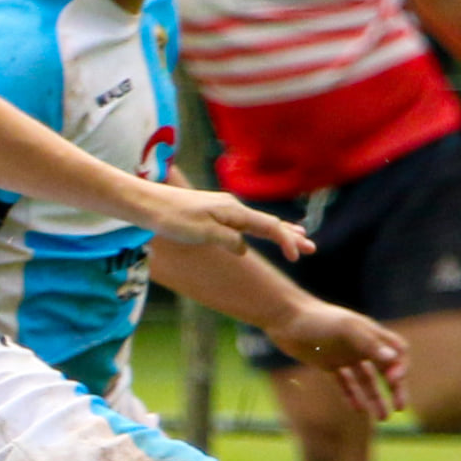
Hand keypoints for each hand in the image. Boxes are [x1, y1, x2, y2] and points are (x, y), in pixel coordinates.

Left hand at [150, 185, 313, 260]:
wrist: (148, 203)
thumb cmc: (172, 218)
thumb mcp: (201, 232)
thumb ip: (227, 240)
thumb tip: (243, 249)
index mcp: (233, 212)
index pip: (268, 227)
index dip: (286, 241)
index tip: (298, 257)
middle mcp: (232, 208)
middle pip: (268, 223)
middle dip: (291, 236)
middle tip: (311, 248)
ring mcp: (224, 210)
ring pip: (259, 222)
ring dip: (279, 232)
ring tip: (298, 237)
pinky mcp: (215, 214)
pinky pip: (246, 223)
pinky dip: (261, 230)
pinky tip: (261, 233)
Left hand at [265, 302, 409, 418]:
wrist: (285, 318)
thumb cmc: (317, 320)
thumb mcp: (346, 330)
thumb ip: (370, 344)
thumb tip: (393, 360)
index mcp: (370, 334)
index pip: (398, 351)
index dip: (401, 367)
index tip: (392, 380)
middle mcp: (360, 345)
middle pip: (386, 369)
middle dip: (395, 388)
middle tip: (400, 408)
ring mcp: (344, 355)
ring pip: (366, 379)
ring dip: (376, 398)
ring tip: (383, 418)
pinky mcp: (328, 363)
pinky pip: (344, 383)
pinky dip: (352, 395)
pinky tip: (358, 410)